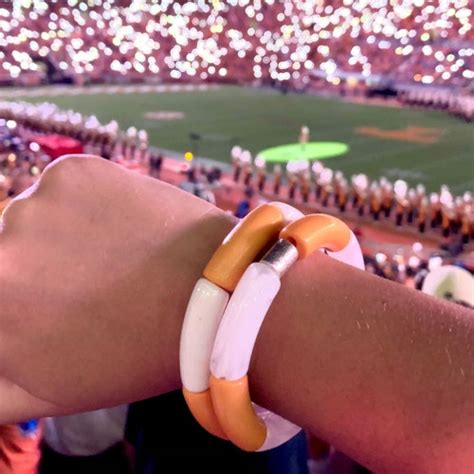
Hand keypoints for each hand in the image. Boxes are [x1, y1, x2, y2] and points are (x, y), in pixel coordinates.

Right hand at [0, 155, 231, 421]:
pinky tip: (125, 226)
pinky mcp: (73, 171)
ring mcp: (34, 205)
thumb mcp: (48, 393)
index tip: (56, 301)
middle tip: (87, 282)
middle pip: (7, 253)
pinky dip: (88, 203)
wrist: (214, 297)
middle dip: (38, 268)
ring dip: (62, 234)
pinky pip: (66, 187)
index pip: (3, 292)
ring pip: (35, 218)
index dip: (28, 301)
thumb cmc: (135, 354)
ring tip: (113, 256)